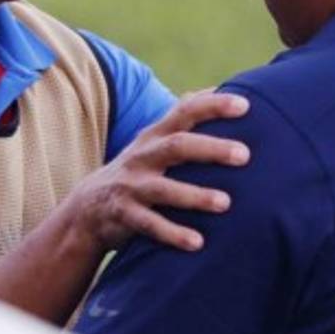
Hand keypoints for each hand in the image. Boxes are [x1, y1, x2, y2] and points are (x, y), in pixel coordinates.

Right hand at [56, 90, 251, 253]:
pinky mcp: (124, 214)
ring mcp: (132, 185)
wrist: (89, 207)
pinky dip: (173, 234)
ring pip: (164, 189)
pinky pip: (150, 225)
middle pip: (177, 146)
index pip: (185, 111)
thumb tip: (222, 90)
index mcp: (156, 135)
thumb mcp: (156, 141)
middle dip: (211, 149)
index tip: (245, 105)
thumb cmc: (140, 169)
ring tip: (225, 203)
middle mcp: (144, 155)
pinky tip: (198, 243)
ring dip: (195, 195)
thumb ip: (184, 119)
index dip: (213, 106)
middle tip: (245, 155)